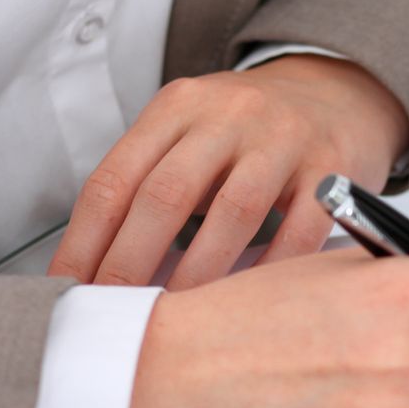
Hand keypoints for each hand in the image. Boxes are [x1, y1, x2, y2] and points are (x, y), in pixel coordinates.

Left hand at [49, 55, 408, 290]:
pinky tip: (248, 299)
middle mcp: (227, 116)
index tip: (69, 286)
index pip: (116, 177)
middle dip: (130, 260)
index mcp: (178, 107)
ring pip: (232, 212)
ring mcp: (283, 140)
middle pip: (165, 194)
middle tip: (113, 308)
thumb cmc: (252, 130)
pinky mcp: (332, 170)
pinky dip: (271, 270)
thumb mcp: (193, 132)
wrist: (338, 94)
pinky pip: (300, 230)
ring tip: (176, 313)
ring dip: (198, 271)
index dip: (86, 239)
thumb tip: (108, 268)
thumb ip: (154, 182)